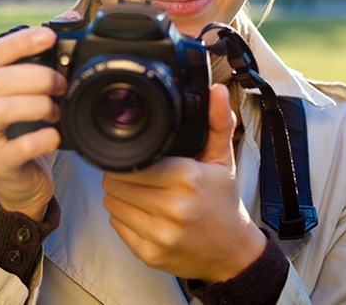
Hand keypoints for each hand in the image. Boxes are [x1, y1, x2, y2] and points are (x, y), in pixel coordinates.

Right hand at [0, 22, 70, 220]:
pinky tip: (54, 136)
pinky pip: (12, 149)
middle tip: (62, 84)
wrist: (24, 178)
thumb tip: (71, 23)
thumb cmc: (29, 129)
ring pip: (0, 110)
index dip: (18, 43)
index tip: (49, 36)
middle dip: (36, 77)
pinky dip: (38, 140)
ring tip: (57, 112)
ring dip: (36, 106)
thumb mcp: (34, 93)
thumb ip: (45, 62)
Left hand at [101, 84, 266, 283]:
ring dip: (119, 197)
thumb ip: (216, 122)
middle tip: (136, 176)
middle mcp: (173, 208)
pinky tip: (142, 214)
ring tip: (139, 193)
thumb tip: (217, 90)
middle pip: (115, 183)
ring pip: (112, 205)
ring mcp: (161, 235)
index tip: (135, 158)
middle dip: (121, 177)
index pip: (132, 163)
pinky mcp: (150, 255)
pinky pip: (117, 227)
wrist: (234, 254)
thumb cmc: (223, 202)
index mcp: (187, 179)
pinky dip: (123, 219)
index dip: (127, 159)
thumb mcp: (222, 160)